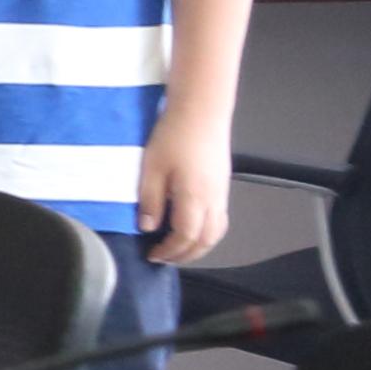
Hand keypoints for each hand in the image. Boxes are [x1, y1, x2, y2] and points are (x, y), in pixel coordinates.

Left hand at [142, 115, 232, 266]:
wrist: (201, 111)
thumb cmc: (174, 135)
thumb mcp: (151, 168)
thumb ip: (149, 201)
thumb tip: (147, 227)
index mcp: (194, 197)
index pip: (186, 237)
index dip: (170, 251)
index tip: (152, 255)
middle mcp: (214, 199)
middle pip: (206, 240)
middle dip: (185, 255)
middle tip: (164, 258)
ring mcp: (221, 193)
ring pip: (217, 232)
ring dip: (198, 246)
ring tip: (177, 248)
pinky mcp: (222, 185)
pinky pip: (220, 219)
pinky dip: (207, 232)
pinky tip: (192, 228)